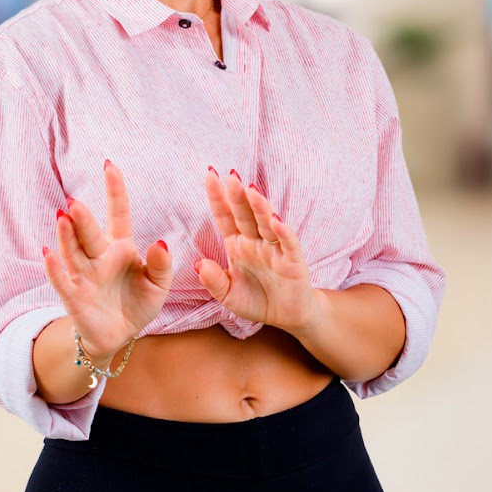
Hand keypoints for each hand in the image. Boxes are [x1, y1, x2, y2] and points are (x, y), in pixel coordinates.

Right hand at [41, 159, 172, 361]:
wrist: (119, 336)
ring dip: (67, 236)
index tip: (110, 166)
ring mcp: (84, 275)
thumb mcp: (158, 285)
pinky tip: (48, 254)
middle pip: (90, 233)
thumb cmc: (137, 303)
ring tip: (62, 218)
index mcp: (121, 247)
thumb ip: (161, 265)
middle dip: (82, 219)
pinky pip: (62, 281)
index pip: (118, 214)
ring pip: (73, 252)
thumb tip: (160, 242)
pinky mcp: (74, 297)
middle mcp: (99, 257)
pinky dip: (55, 269)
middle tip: (75, 203)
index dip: (114, 191)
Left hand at [194, 168, 321, 332]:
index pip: (225, 216)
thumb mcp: (228, 295)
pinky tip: (275, 220)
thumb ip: (213, 281)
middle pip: (244, 214)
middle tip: (230, 175)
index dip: (218, 197)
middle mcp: (255, 241)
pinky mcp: (293, 261)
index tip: (209, 175)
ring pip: (265, 223)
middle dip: (237, 195)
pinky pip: (287, 243)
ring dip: (259, 206)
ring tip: (250, 189)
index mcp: (237, 244)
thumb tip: (198, 263)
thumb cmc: (256, 300)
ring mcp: (274, 249)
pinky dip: (282, 232)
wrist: (286, 316)